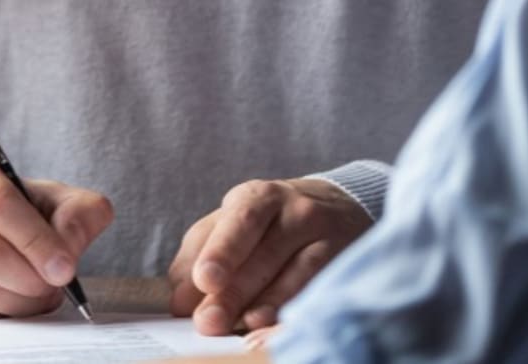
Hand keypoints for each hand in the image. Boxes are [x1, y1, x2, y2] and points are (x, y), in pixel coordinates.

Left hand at [169, 178, 370, 334]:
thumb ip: (200, 254)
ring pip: (299, 274)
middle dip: (235, 292)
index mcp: (259, 198)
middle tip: (209, 321)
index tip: (205, 279)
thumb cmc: (269, 223)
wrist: (337, 208)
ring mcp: (328, 239)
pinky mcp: (348, 264)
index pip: (241, 221)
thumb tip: (180, 300)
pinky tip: (277, 330)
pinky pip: (322, 290)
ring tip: (244, 327)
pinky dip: (298, 313)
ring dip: (268, 305)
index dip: (223, 251)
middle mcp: (297, 213)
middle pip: (266, 254)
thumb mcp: (233, 224)